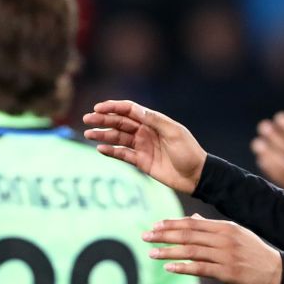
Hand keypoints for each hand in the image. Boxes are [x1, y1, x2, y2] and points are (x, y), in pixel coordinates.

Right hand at [83, 100, 206, 193]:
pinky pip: (123, 154)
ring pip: (118, 138)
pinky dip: (111, 151)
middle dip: (103, 120)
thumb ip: (153, 120)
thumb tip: (133, 109)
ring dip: (103, 135)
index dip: (113, 107)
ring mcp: (143, 146)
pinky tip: (100, 148)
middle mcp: (146, 132)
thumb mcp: (173, 132)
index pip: (129, 110)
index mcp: (153, 121)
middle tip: (87, 119)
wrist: (197, 176)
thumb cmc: (188, 151)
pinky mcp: (142, 162)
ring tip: (88, 134)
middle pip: (120, 122)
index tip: (98, 108)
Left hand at [144, 214, 282, 283]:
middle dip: (164, 235)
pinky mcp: (228, 273)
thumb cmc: (255, 254)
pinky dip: (183, 267)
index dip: (172, 224)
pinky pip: (200, 268)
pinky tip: (169, 267)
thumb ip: (213, 228)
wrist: (278, 272)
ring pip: (191, 251)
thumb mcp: (237, 235)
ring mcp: (227, 256)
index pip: (193, 223)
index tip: (154, 225)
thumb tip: (192, 219)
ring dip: (168, 252)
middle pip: (188, 235)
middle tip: (145, 236)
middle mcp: (225, 239)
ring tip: (151, 253)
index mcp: (226, 227)